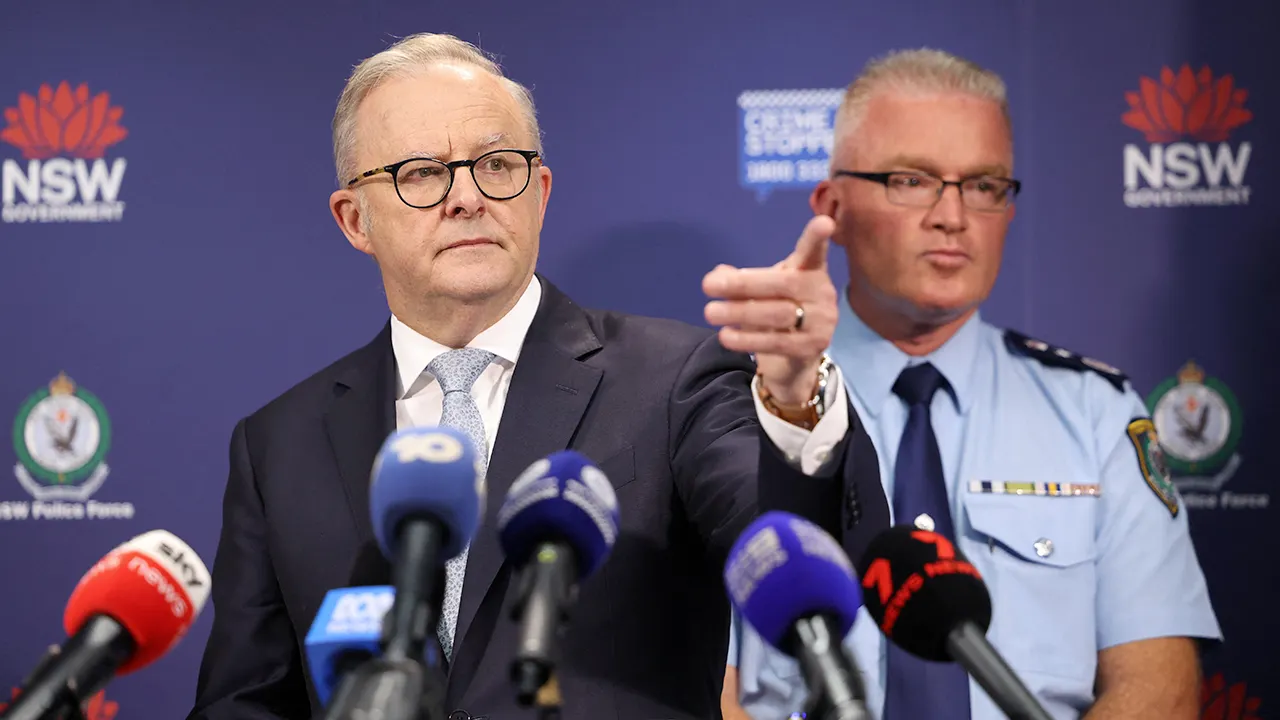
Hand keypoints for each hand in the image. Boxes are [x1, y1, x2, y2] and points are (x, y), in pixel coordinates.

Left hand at [702, 215, 837, 405]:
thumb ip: (741, 281)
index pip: (815, 251)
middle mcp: (822, 293)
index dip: (817, 237)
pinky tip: (725, 336)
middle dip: (743, 284)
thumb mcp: (760, 292)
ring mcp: (822, 322)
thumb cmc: (777, 312)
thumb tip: (718, 274)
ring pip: (778, 314)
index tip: (824, 222)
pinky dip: (747, 339)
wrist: (795, 359)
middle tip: (708, 285)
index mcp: (811, 271)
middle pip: (783, 283)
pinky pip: (776, 342)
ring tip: (710, 312)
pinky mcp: (812, 348)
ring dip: (739, 312)